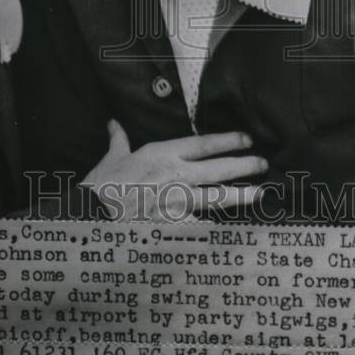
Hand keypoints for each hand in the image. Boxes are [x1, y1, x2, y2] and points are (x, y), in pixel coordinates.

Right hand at [81, 120, 266, 221]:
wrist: (91, 218)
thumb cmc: (101, 187)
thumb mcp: (111, 158)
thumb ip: (118, 140)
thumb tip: (114, 124)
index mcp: (162, 155)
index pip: (203, 144)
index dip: (228, 141)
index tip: (246, 139)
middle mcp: (174, 176)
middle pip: (217, 169)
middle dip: (243, 166)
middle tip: (263, 163)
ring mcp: (176, 204)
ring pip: (216, 198)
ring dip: (240, 195)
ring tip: (259, 193)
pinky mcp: (174, 228)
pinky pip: (201, 227)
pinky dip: (217, 228)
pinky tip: (233, 230)